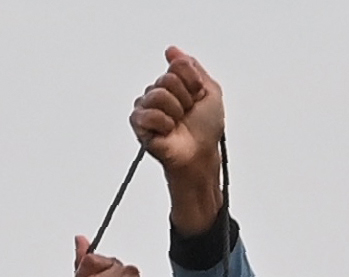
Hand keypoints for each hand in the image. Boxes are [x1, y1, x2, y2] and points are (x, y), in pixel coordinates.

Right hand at [132, 46, 225, 229]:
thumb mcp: (210, 91)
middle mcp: (158, 92)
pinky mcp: (138, 124)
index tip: (198, 98)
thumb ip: (192, 67)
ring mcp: (146, 108)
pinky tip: (167, 132)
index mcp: (174, 83)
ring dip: (175, 111)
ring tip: (177, 124)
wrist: (200, 154)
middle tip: (187, 114)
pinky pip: (147, 113)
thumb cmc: (206, 129)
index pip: (178, 65)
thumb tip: (171, 50)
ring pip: (157, 94)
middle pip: (167, 79)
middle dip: (184, 98)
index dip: (193, 82)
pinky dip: (163, 123)